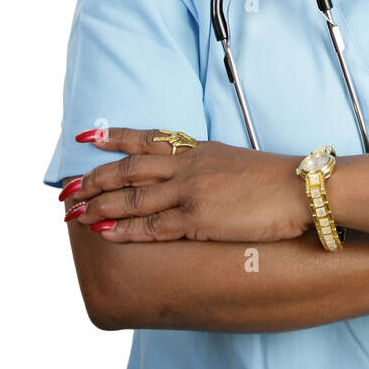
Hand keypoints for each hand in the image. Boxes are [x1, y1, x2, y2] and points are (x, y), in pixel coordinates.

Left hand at [60, 128, 312, 242]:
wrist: (302, 189)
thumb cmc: (276, 180)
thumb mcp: (235, 160)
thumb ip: (208, 165)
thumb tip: (192, 174)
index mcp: (198, 150)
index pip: (147, 138)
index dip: (114, 138)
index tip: (87, 137)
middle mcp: (188, 166)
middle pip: (128, 169)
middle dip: (94, 179)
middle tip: (66, 190)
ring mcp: (190, 192)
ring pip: (132, 197)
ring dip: (98, 205)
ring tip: (73, 214)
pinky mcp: (198, 220)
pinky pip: (151, 226)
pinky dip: (124, 229)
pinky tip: (105, 232)